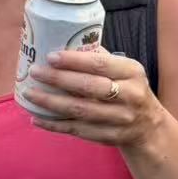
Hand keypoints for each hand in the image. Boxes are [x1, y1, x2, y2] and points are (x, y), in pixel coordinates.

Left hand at [26, 49, 165, 146]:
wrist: (148, 126)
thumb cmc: (128, 90)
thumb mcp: (124, 71)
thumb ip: (99, 58)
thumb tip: (63, 41)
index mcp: (132, 72)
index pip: (100, 64)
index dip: (73, 61)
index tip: (50, 57)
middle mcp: (129, 95)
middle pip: (89, 87)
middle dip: (58, 80)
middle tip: (34, 72)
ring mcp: (120, 119)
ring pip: (80, 111)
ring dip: (51, 103)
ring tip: (29, 93)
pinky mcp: (109, 136)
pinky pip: (77, 130)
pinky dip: (54, 125)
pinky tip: (36, 118)